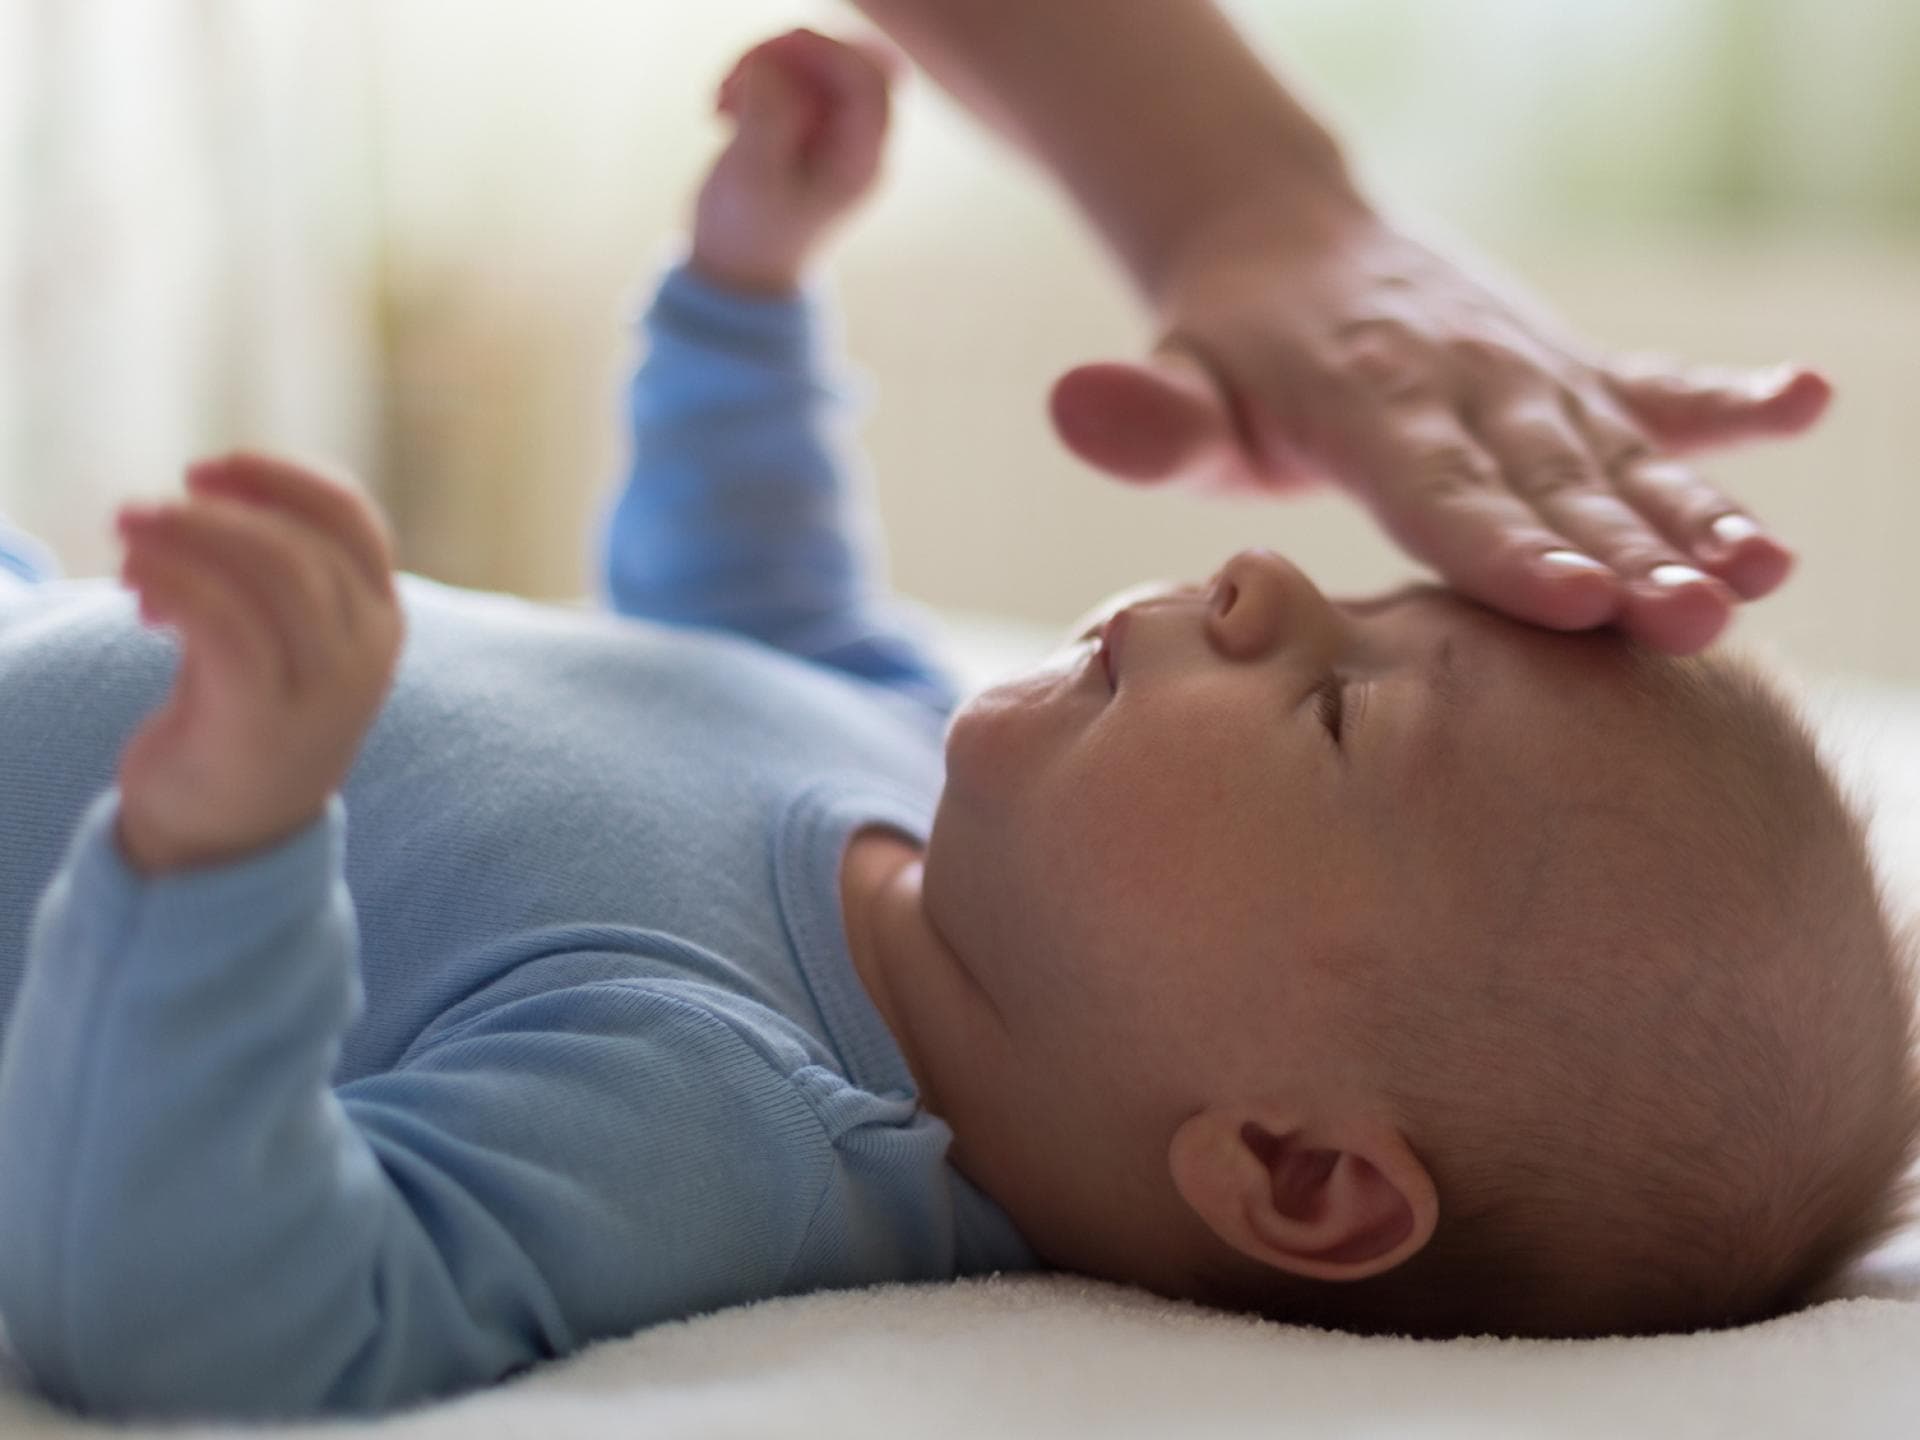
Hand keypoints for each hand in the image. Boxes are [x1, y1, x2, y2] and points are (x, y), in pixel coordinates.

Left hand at [113, 453, 403, 874]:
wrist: (225, 835)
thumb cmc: (237, 714)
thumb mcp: (271, 632)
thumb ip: (265, 569)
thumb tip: (210, 490)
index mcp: (378, 619)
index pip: (352, 520)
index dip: (282, 479)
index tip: (209, 469)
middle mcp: (366, 654)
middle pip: (303, 547)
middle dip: (215, 513)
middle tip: (139, 509)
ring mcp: (325, 694)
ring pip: (274, 579)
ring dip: (188, 543)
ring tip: (127, 541)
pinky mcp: (267, 725)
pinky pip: (230, 630)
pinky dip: (179, 590)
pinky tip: (137, 597)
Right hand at [690, 28, 901, 296]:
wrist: (735, 272)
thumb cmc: (746, 236)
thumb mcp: (751, 175)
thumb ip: (768, 113)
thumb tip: (774, 61)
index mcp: (862, 161)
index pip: (871, 81)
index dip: (826, 50)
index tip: (771, 49)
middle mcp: (859, 142)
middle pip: (852, 60)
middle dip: (794, 52)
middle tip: (744, 71)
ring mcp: (833, 131)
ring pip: (815, 61)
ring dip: (763, 63)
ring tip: (721, 101)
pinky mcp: (804, 123)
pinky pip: (789, 75)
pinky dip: (754, 76)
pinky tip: (723, 109)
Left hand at [1049, 203, 1829, 654]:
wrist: (1289, 239)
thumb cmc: (1226, 353)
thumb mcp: (1179, 385)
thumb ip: (1148, 418)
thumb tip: (1075, 405)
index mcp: (1365, 399)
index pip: (1438, 488)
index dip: (1506, 545)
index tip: (1575, 602)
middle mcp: (1464, 382)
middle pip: (1550, 482)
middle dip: (1628, 555)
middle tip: (1694, 622)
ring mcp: (1528, 372)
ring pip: (1618, 452)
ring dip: (1694, 512)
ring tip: (1764, 572)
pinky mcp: (1567, 369)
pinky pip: (1652, 386)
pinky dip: (1725, 402)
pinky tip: (1805, 400)